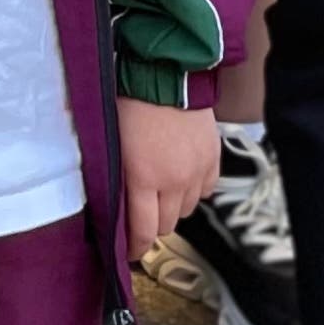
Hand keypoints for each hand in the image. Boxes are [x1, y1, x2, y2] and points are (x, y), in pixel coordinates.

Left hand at [116, 96, 223, 251]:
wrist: (166, 73)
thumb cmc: (130, 101)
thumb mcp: (112, 142)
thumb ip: (115, 177)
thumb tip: (110, 204)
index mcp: (143, 178)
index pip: (143, 231)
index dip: (135, 247)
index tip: (129, 251)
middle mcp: (174, 180)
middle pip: (167, 225)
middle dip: (152, 225)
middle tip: (142, 217)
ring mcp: (197, 171)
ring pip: (187, 210)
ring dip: (173, 206)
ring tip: (161, 190)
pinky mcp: (213, 159)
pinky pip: (205, 190)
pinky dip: (193, 189)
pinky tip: (182, 177)